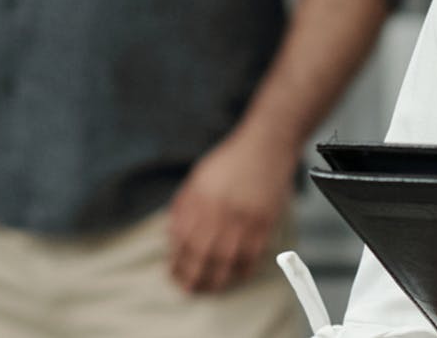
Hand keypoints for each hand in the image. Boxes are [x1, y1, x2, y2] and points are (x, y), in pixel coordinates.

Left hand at [168, 130, 298, 293]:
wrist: (266, 146)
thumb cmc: (229, 161)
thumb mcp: (198, 178)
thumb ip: (183, 206)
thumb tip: (171, 236)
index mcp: (201, 197)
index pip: (183, 239)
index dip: (177, 261)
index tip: (172, 274)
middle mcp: (221, 209)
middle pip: (202, 253)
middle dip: (193, 276)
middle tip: (187, 289)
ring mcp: (245, 217)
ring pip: (227, 259)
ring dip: (215, 279)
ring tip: (208, 288)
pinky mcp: (265, 222)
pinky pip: (252, 254)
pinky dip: (242, 270)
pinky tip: (233, 276)